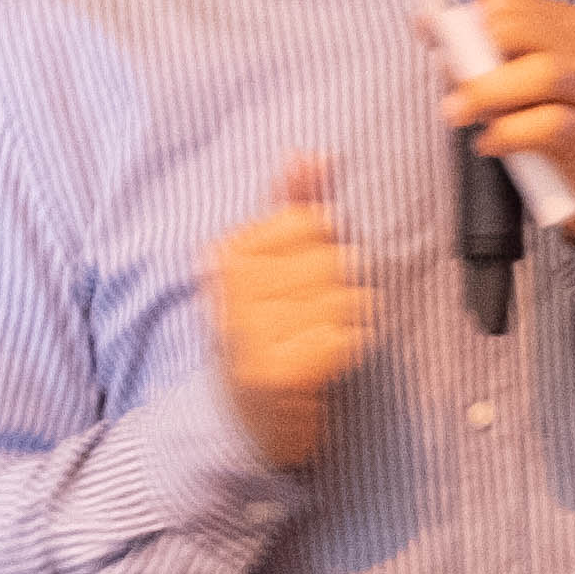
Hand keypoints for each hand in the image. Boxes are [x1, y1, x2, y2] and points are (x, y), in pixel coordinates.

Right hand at [208, 155, 375, 470]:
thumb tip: (309, 153)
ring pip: (347, 299)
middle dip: (337, 290)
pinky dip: (346, 351)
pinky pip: (347, 339)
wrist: (245, 419)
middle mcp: (232, 290)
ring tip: (313, 340)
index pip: (313, 222)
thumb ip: (293, 206)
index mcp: (228, 254)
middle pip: (334, 260)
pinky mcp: (277, 373)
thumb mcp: (269, 265)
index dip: (324, 249)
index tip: (298, 282)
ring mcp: (251, 334)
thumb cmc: (265, 332)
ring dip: (345, 322)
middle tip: (308, 318)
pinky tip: (321, 362)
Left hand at [443, 0, 574, 246]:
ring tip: (458, 113)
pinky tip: (489, 143)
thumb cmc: (560, 123)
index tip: (432, 35)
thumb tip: (430, 29)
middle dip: (476, 54)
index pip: (511, 4)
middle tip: (452, 83)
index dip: (465, 19)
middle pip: (523, 31)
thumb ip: (489, 56)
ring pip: (543, 73)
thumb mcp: (529, 81)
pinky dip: (509, 133)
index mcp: (572, 27)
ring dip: (489, 92)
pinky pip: (550, 126)